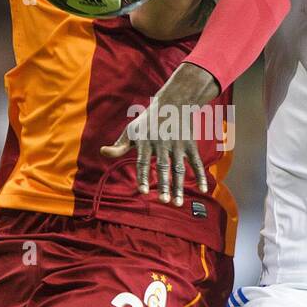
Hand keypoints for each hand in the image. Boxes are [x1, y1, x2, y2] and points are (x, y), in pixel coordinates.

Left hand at [101, 62, 219, 205]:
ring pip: (179, 169)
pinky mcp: (190, 145)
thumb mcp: (132, 130)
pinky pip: (196, 162)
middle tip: (164, 201)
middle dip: (164, 185)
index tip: (143, 192)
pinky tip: (203, 190)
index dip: (143, 177)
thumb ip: (119, 145)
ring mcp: (178, 145)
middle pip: (163, 167)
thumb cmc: (148, 121)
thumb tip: (102, 152)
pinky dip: (201, 175)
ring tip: (177, 203)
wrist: (172, 103)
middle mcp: (162, 144)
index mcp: (146, 142)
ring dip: (179, 186)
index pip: (143, 162)